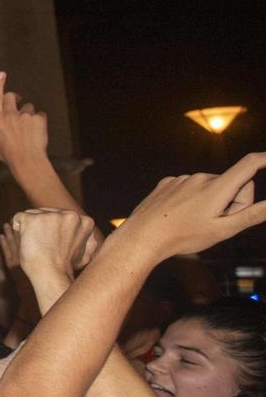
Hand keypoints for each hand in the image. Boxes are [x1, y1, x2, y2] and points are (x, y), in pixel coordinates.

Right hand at [0, 72, 51, 167]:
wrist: (27, 161)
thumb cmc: (7, 154)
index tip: (1, 74)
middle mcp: (10, 114)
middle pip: (11, 97)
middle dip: (13, 98)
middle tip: (16, 104)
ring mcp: (25, 115)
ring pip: (28, 106)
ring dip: (27, 113)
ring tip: (28, 127)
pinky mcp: (38, 119)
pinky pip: (39, 115)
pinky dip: (38, 121)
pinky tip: (36, 131)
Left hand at [5, 208, 97, 282]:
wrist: (51, 274)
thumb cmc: (65, 267)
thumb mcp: (84, 252)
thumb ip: (85, 238)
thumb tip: (84, 226)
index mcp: (84, 221)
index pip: (61, 216)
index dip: (53, 230)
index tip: (54, 244)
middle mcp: (71, 215)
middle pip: (47, 213)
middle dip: (42, 226)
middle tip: (45, 246)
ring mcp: (52, 216)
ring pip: (33, 214)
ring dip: (30, 228)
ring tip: (37, 245)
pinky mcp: (34, 219)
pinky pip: (18, 218)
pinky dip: (17, 227)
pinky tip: (24, 239)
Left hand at [114, 155, 265, 258]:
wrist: (142, 237)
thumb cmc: (183, 236)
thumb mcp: (223, 230)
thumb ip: (252, 214)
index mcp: (217, 187)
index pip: (249, 165)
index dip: (264, 159)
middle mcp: (200, 177)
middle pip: (231, 185)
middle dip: (232, 202)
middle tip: (215, 222)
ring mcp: (182, 178)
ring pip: (210, 187)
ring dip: (210, 202)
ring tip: (192, 221)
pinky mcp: (168, 183)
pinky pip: (189, 188)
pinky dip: (191, 200)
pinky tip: (178, 214)